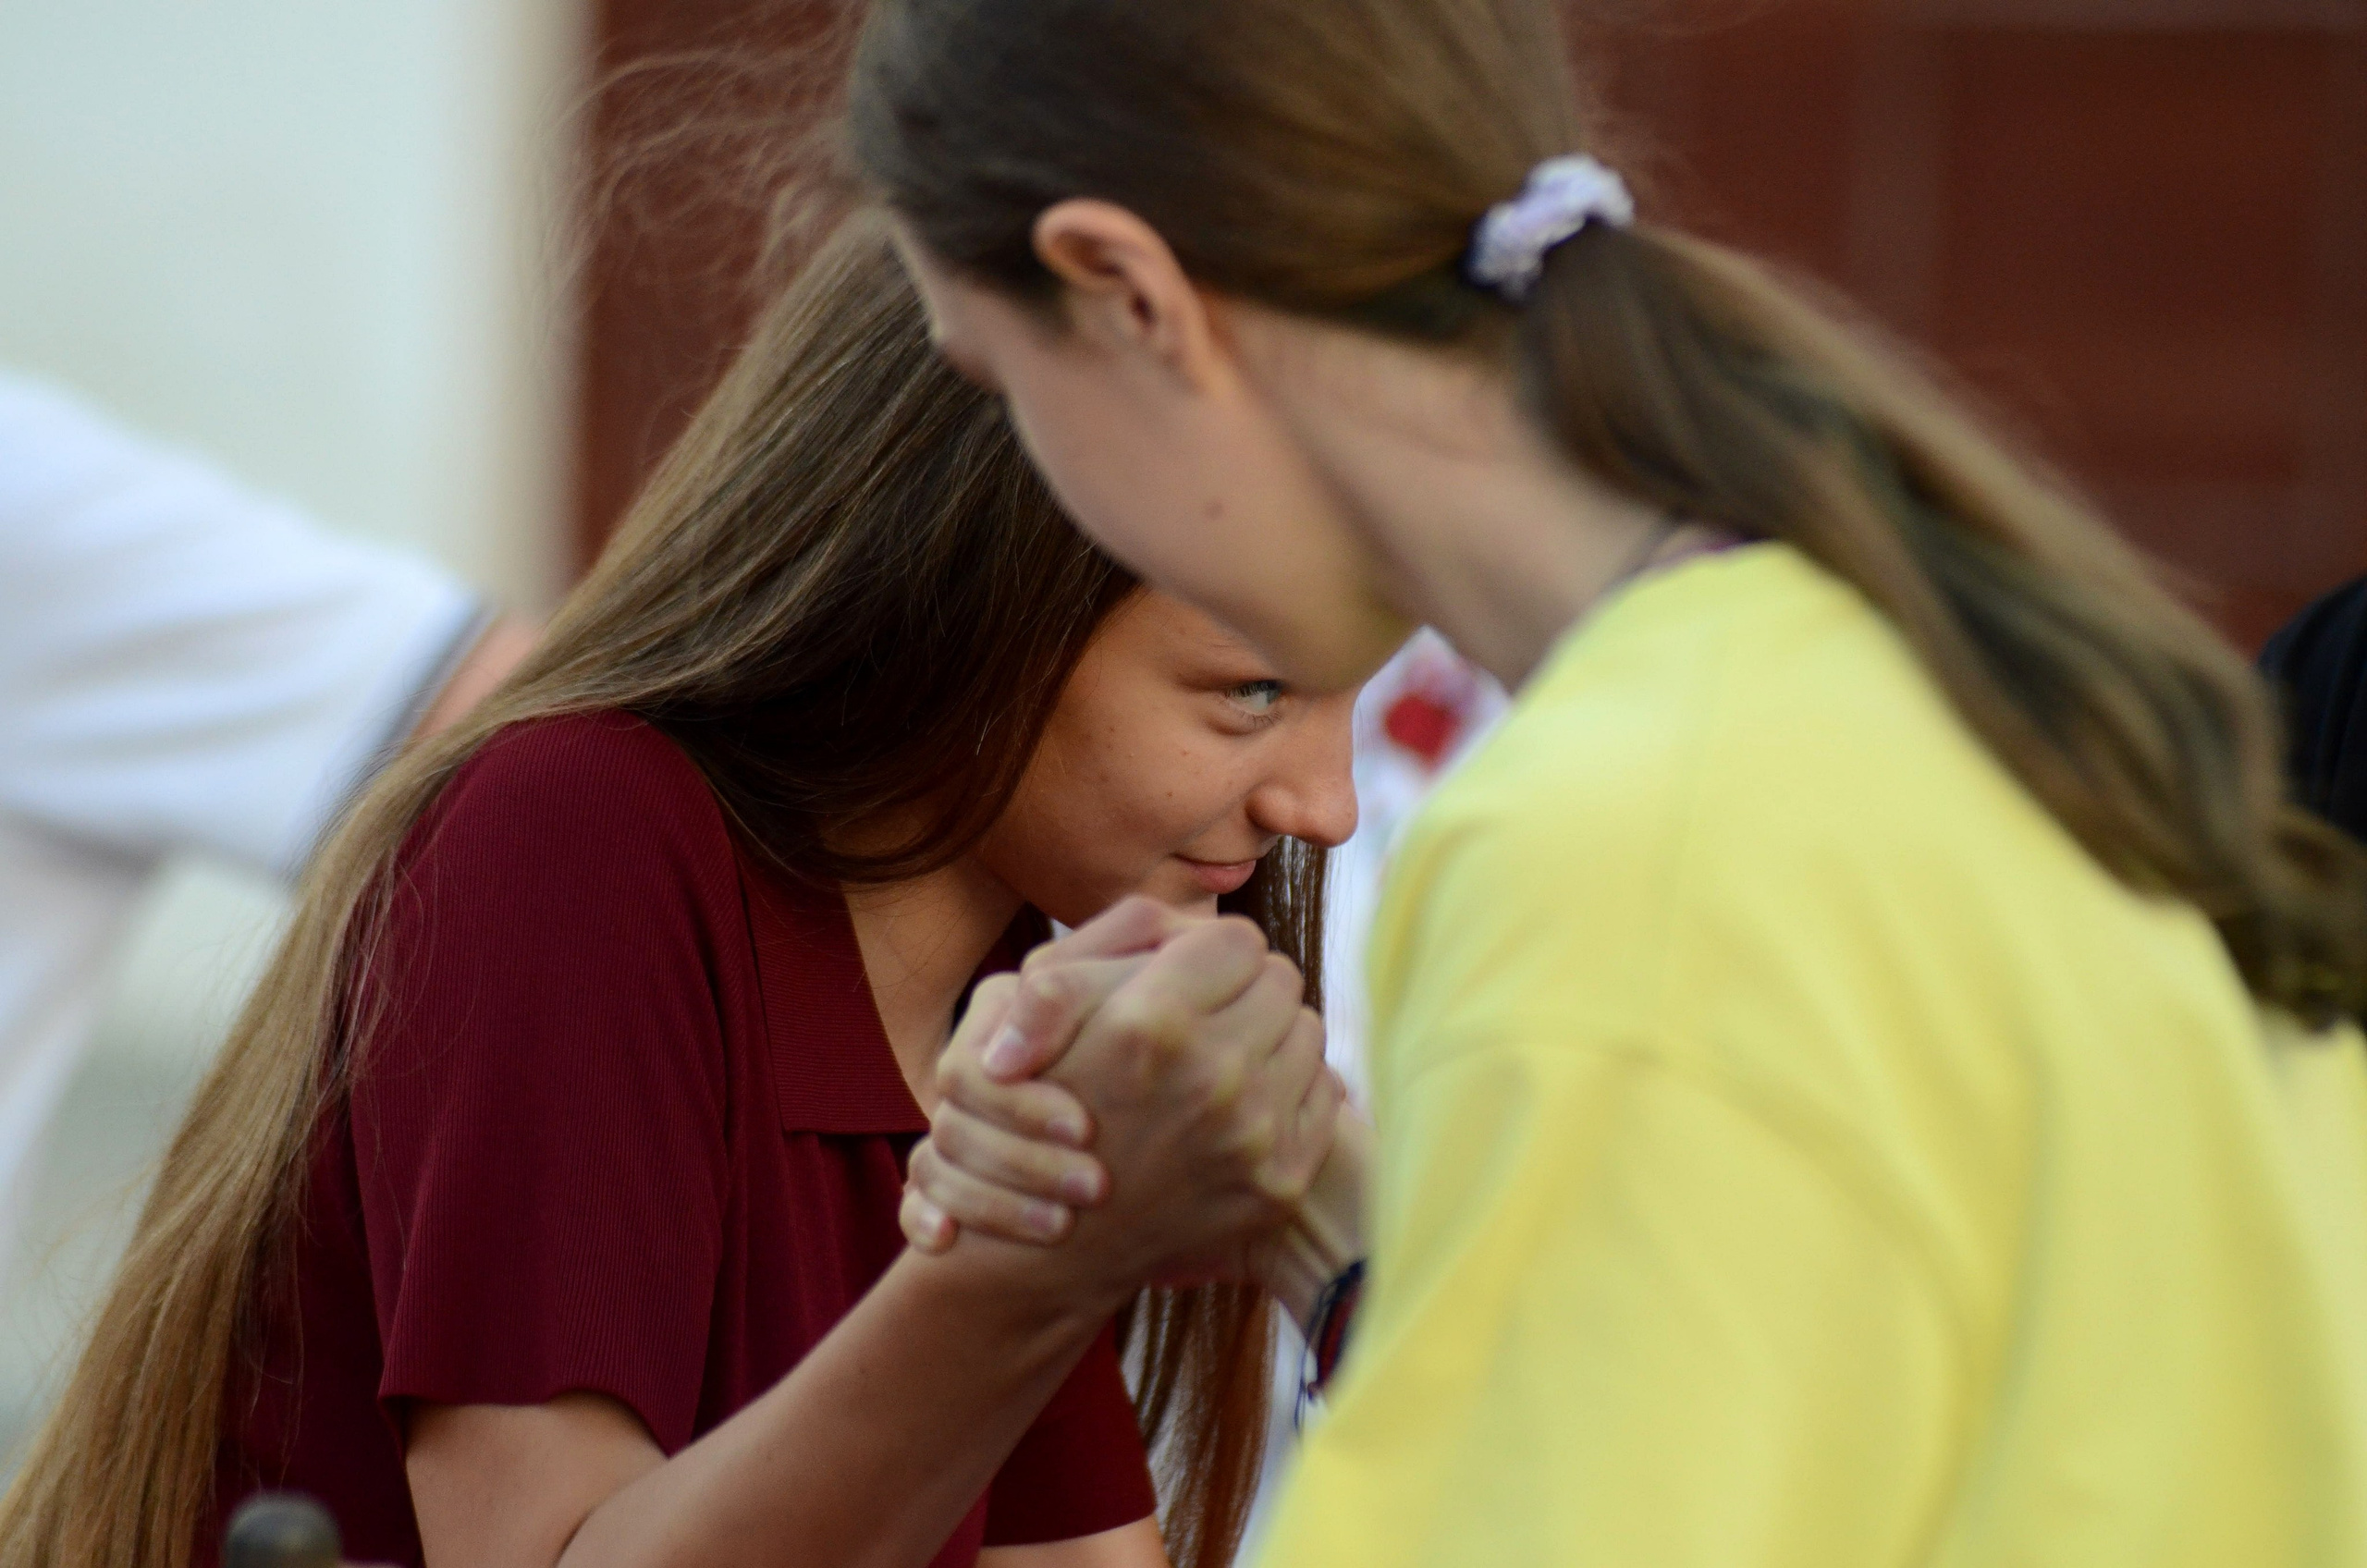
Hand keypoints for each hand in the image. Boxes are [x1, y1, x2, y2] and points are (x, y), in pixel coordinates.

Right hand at [901, 897, 1354, 1310]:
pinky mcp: (1280, 1178)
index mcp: (1151, 1019)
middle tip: (1207, 1017)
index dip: (1211, 954)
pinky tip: (1241, 1105)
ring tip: (1222, 1060)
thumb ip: (1125, 931)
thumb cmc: (1050, 1092)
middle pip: (1282, 979)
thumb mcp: (1050, 995)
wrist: (1060, 1231)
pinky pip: (1323, 1091)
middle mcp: (1210, 1075)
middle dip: (1245, 991)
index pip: (1239, 939)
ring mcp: (1252, 1133)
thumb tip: (1193, 919)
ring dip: (1270, 1037)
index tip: (1189, 979)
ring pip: (1306, 1031)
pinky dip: (1289, 1090)